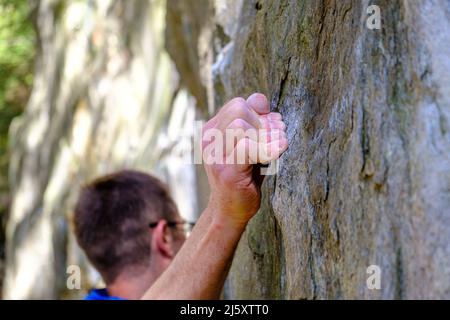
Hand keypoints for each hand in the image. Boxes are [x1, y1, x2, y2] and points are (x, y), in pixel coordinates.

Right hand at [202, 93, 287, 227]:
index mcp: (212, 132)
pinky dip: (269, 148)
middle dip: (264, 121)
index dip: (259, 111)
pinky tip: (279, 151)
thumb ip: (254, 123)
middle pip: (239, 110)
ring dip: (267, 134)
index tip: (272, 126)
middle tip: (279, 135)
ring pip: (241, 126)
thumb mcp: (250, 146)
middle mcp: (209, 141)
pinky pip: (248, 148)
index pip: (237, 104)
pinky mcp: (227, 171)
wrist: (230, 212)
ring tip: (279, 145)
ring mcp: (215, 156)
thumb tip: (260, 97)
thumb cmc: (244, 178)